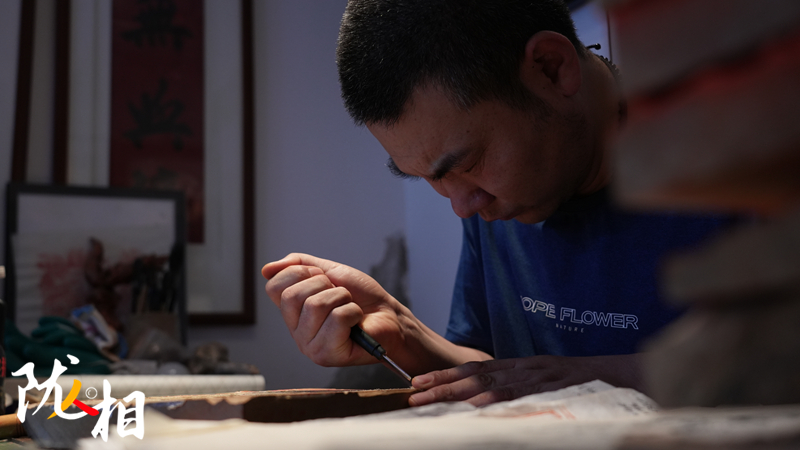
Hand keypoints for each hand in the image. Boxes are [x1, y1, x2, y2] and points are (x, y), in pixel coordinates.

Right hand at [262, 253, 404, 366]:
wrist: (389, 316)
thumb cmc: (362, 297)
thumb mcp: (330, 272)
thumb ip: (300, 266)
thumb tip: (267, 269)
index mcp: (292, 311)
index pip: (274, 286)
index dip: (302, 273)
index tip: (322, 278)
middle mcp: (296, 330)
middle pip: (293, 296)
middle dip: (324, 285)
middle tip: (340, 294)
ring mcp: (309, 345)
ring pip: (316, 305)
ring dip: (342, 298)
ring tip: (350, 307)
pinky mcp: (326, 355)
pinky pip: (336, 319)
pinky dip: (353, 312)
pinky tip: (356, 322)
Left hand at [409, 354, 642, 406]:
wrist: (628, 375)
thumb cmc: (589, 384)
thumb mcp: (551, 383)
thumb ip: (524, 389)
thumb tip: (493, 405)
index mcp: (524, 366)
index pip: (477, 369)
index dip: (446, 374)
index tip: (420, 381)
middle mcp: (527, 368)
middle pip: (476, 374)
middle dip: (441, 382)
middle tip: (412, 390)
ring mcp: (540, 377)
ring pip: (490, 383)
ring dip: (456, 391)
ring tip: (428, 398)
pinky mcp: (554, 387)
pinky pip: (520, 395)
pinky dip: (494, 400)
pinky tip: (473, 406)